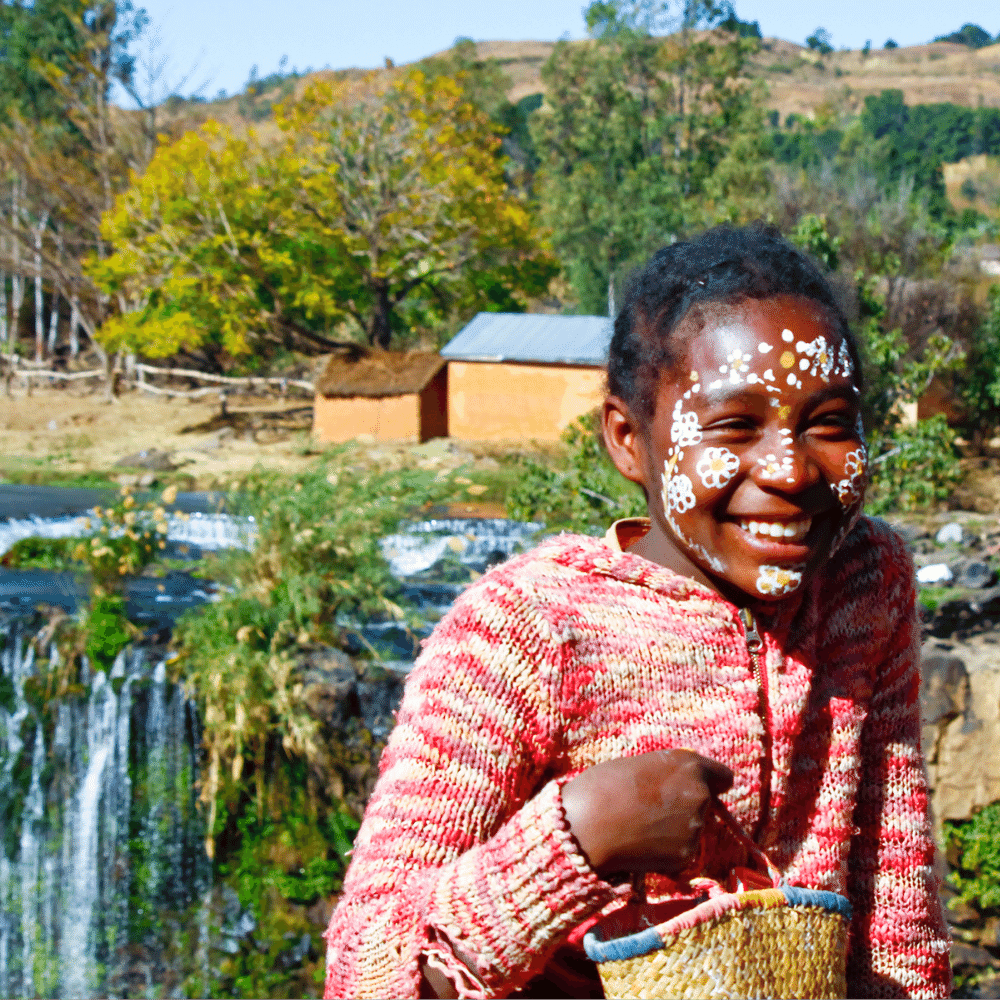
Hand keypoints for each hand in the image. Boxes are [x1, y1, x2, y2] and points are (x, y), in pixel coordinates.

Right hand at [561, 749, 732, 875]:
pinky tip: (641, 845)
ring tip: (641, 827)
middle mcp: (700, 794)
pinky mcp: (686, 855)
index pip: (723, 776)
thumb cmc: (602, 787)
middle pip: (705, 802)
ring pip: (692, 828)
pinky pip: (681, 851)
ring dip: (675, 830)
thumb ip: (667, 772)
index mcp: (689, 765)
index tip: (701, 789)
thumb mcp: (639, 765)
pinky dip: (666, 851)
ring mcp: (695, 827)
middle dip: (685, 806)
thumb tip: (677, 781)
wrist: (587, 827)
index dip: (711, 782)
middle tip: (653, 810)